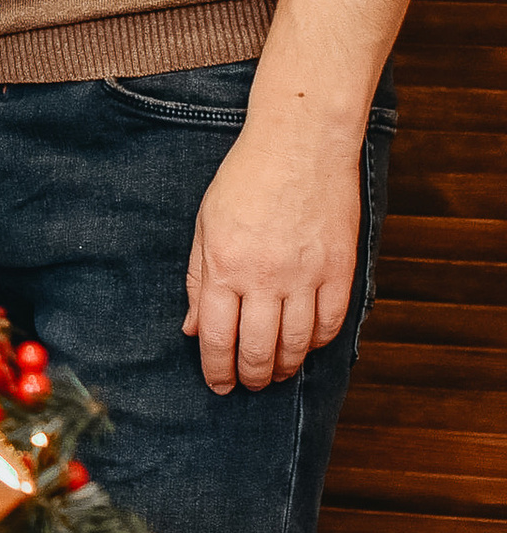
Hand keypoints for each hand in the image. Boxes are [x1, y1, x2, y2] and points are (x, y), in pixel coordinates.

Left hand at [182, 113, 361, 391]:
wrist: (299, 146)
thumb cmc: (244, 180)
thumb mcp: (206, 224)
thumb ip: (199, 279)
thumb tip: (193, 329)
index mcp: (224, 264)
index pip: (218, 337)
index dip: (217, 370)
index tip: (217, 385)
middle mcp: (265, 277)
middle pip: (258, 350)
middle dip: (250, 376)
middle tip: (247, 384)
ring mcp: (307, 277)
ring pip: (298, 345)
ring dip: (285, 367)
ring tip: (275, 372)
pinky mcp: (340, 272)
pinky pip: (332, 325)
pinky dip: (318, 343)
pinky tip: (306, 345)